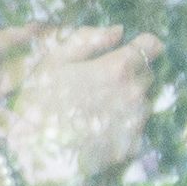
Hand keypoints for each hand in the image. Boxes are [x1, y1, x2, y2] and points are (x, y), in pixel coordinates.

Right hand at [0, 22, 161, 185]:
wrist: (34, 154)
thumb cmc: (39, 101)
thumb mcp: (55, 60)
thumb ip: (89, 39)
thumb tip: (118, 30)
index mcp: (118, 68)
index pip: (152, 46)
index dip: (143, 44)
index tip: (130, 48)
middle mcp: (135, 94)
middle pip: (147, 75)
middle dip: (132, 73)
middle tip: (103, 81)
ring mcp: (136, 123)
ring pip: (144, 102)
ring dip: (129, 99)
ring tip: (99, 106)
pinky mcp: (131, 146)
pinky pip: (136, 128)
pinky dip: (124, 124)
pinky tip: (100, 127)